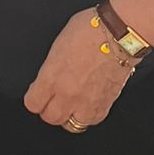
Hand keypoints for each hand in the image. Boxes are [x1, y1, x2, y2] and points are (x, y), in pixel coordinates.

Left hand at [24, 7, 134, 130]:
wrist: (121, 34)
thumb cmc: (90, 29)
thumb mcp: (58, 44)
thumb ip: (52, 66)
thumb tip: (51, 74)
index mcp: (51, 77)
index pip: (32, 104)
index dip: (34, 97)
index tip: (38, 92)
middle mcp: (67, 94)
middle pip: (50, 118)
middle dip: (49, 109)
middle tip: (54, 98)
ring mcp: (88, 101)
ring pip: (71, 124)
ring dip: (70, 114)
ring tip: (73, 102)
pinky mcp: (106, 103)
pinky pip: (93, 120)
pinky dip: (89, 114)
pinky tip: (89, 102)